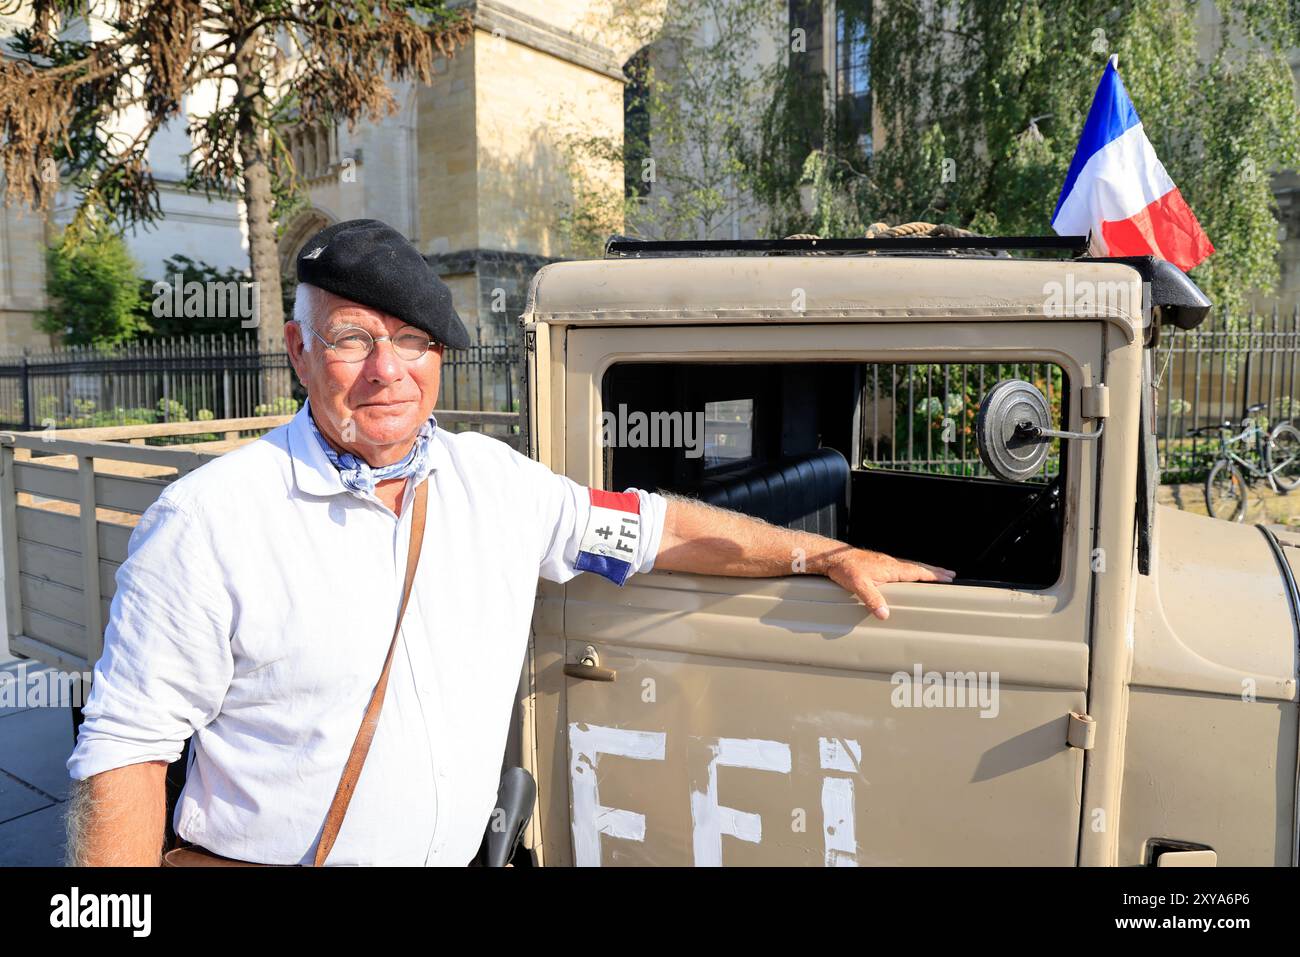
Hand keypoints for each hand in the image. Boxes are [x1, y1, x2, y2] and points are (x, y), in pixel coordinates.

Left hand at [823, 550, 955, 620]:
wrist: (832, 557)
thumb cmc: (845, 569)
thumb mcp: (859, 586)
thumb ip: (873, 599)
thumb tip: (885, 614)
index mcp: (891, 568)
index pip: (917, 572)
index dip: (932, 576)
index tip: (948, 578)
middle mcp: (890, 563)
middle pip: (918, 567)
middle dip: (934, 572)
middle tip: (950, 575)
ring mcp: (884, 562)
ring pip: (910, 566)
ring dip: (924, 570)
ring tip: (935, 574)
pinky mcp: (878, 563)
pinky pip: (901, 567)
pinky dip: (911, 570)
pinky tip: (909, 575)